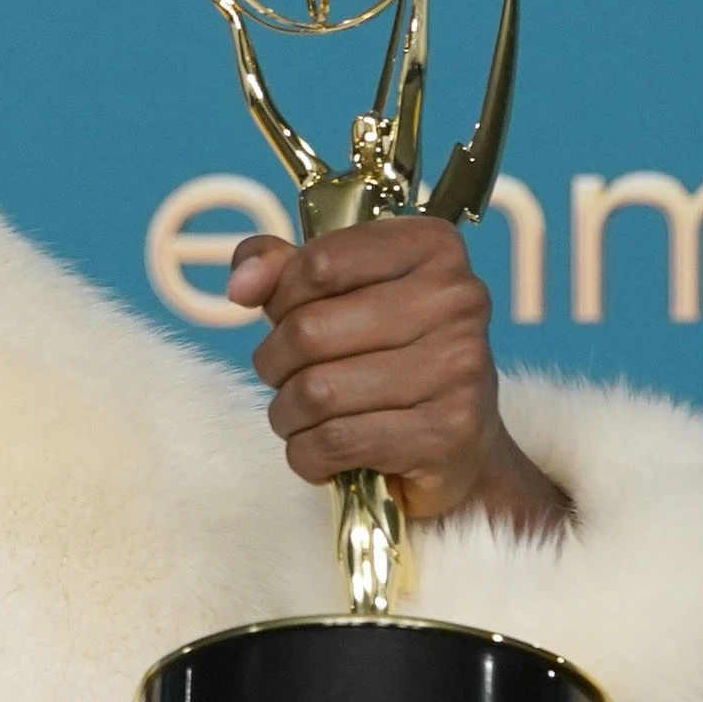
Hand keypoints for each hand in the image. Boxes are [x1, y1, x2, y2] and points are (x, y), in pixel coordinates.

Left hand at [227, 218, 571, 540]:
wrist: (460, 445)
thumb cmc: (389, 357)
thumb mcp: (341, 295)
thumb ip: (285, 270)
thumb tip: (242, 284)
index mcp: (433, 247)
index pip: (318, 263)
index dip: (281, 298)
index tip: (288, 317)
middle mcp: (457, 300)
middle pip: (309, 330)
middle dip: (276, 363)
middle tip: (289, 379)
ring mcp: (458, 367)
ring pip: (316, 392)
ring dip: (289, 414)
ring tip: (306, 417)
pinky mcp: (447, 433)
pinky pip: (335, 442)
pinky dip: (308, 454)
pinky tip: (324, 451)